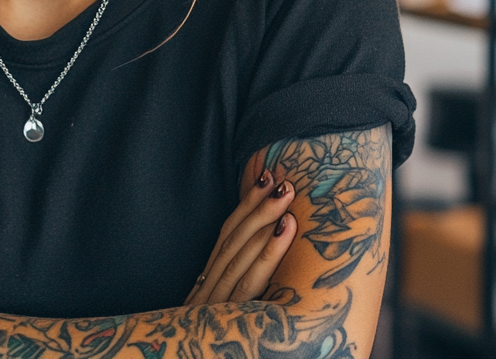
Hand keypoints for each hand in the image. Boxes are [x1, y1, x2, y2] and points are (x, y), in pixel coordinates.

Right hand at [185, 170, 296, 304]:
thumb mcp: (229, 316)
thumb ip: (241, 292)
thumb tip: (270, 253)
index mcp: (209, 288)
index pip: (227, 237)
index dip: (246, 206)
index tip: (267, 178)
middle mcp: (209, 291)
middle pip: (232, 239)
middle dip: (258, 207)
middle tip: (283, 180)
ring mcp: (217, 305)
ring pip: (241, 254)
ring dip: (265, 219)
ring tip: (287, 195)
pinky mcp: (230, 318)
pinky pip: (251, 281)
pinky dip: (268, 252)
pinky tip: (284, 229)